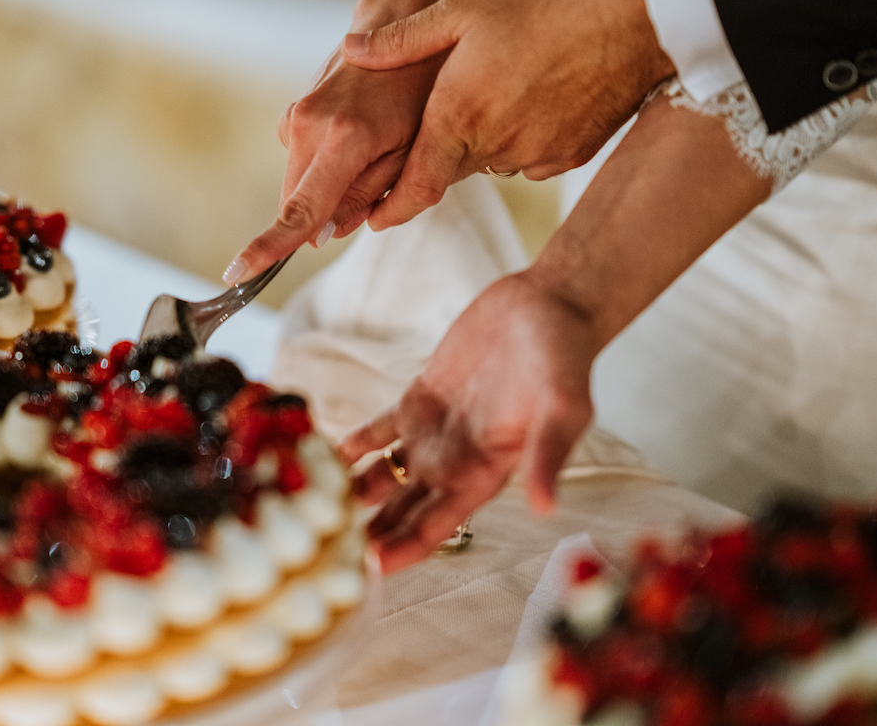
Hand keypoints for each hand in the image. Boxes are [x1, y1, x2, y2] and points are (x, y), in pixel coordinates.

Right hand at [223, 49, 442, 283]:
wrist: (404, 17)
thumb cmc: (424, 85)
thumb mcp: (417, 148)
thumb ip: (373, 194)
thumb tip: (325, 233)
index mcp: (345, 139)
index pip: (301, 210)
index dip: (269, 248)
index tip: (237, 274)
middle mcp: (310, 125)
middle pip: (299, 202)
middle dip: (326, 215)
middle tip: (375, 186)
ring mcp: (297, 116)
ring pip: (300, 184)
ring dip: (328, 190)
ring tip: (374, 153)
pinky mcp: (295, 114)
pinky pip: (303, 162)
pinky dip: (325, 168)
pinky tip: (357, 140)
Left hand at [339, 273, 595, 573]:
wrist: (548, 307)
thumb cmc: (566, 360)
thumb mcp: (564, 408)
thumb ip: (548, 455)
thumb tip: (546, 508)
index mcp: (486, 472)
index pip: (439, 524)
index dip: (406, 547)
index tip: (371, 570)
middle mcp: (455, 460)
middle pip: (403, 510)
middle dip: (370, 533)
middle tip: (323, 550)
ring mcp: (434, 430)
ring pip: (385, 475)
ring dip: (353, 494)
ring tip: (311, 509)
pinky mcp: (419, 398)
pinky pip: (378, 431)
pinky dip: (352, 445)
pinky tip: (320, 456)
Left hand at [343, 0, 675, 230]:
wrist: (636, 17)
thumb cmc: (549, 4)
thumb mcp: (464, 9)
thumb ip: (402, 40)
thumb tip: (352, 49)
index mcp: (458, 118)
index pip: (414, 187)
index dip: (390, 209)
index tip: (375, 219)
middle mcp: (494, 150)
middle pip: (450, 169)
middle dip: (437, 157)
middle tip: (444, 120)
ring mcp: (536, 158)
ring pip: (491, 162)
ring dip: (483, 141)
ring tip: (498, 91)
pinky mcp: (570, 158)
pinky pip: (530, 159)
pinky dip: (522, 139)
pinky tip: (534, 99)